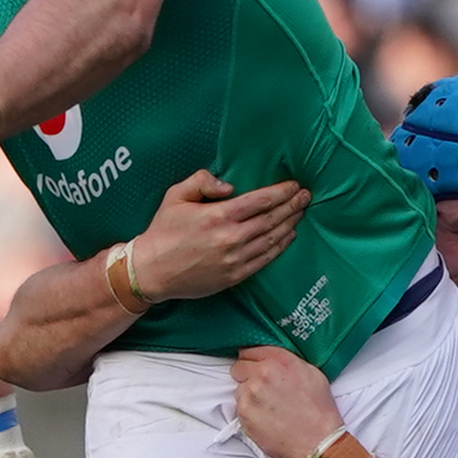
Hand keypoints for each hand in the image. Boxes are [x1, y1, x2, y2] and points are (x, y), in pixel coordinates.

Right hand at [128, 171, 309, 303]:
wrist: (151, 271)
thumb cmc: (162, 231)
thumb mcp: (175, 196)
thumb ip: (202, 181)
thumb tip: (229, 186)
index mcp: (218, 216)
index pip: (260, 200)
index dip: (281, 192)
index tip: (294, 185)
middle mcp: (231, 238)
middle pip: (272, 219)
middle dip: (292, 205)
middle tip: (306, 196)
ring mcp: (235, 259)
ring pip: (272, 239)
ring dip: (290, 224)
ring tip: (301, 212)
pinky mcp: (235, 276)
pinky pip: (266, 259)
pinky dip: (281, 246)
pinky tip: (289, 236)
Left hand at [231, 345, 345, 457]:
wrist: (318, 442)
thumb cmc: (319, 411)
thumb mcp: (312, 374)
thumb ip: (286, 361)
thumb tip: (270, 359)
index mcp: (280, 360)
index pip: (249, 350)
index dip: (253, 360)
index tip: (255, 366)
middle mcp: (263, 373)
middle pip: (239, 367)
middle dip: (247, 376)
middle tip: (263, 388)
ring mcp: (250, 393)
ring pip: (239, 388)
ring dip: (249, 395)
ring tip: (269, 407)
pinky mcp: (243, 412)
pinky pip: (240, 406)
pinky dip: (249, 412)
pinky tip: (266, 418)